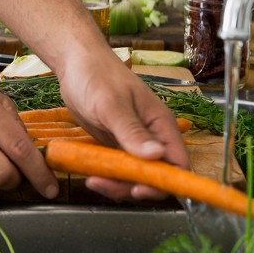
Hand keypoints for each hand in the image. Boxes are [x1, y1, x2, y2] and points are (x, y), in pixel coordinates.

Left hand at [57, 51, 189, 200]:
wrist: (76, 62)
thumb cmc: (96, 75)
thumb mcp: (111, 104)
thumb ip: (132, 131)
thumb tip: (157, 156)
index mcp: (160, 124)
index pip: (177, 162)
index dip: (165, 182)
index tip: (139, 189)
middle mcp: (152, 136)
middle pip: (157, 175)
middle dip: (135, 186)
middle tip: (106, 184)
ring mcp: (134, 141)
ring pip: (137, 175)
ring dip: (118, 185)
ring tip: (93, 180)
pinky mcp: (117, 144)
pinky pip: (120, 169)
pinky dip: (109, 177)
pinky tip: (91, 175)